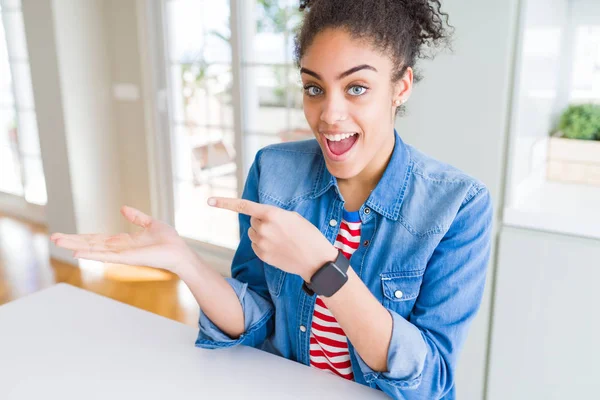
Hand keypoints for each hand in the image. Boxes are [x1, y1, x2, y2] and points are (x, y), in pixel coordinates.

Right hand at [50, 206, 197, 275]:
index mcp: (123, 241)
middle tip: (54, 238)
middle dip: (72, 241)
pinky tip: (77, 254)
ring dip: (76, 246)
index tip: (65, 235)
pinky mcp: (127, 258)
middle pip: (91, 244)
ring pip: (94, 249)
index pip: (97, 239)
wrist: (179, 251)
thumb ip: (136, 217)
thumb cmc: (168, 240)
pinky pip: (105, 256)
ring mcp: (121, 254)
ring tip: (58, 242)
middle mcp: (118, 249)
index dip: (81, 237)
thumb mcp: (150, 223)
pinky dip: (91, 254)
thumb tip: (122, 208)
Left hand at [208, 197, 336, 281]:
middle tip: (281, 229)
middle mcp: (263, 228)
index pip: (244, 206)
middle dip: (262, 222)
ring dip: (262, 234)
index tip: (209, 200)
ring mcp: (262, 243)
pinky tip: (279, 249)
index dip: (225, 203)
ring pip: (253, 234)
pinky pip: (256, 246)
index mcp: (271, 214)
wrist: (316, 260)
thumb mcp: (294, 217)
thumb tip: (260, 218)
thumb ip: (274, 215)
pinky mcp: (262, 256)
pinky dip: (264, 245)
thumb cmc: (309, 235)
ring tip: (281, 240)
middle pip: (253, 221)